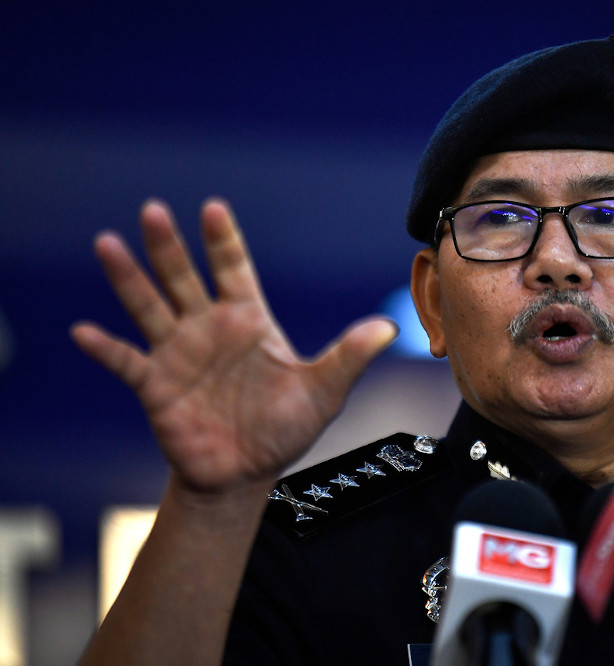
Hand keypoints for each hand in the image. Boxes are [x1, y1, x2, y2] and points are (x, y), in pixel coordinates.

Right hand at [71, 199, 397, 495]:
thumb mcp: (323, 392)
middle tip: (154, 211)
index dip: (222, 240)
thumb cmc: (283, 429)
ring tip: (108, 244)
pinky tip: (83, 331)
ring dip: (129, 279)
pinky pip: (126, 362)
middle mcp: (208, 329)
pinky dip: (106, 348)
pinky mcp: (155, 387)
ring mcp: (178, 355)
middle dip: (169, 246)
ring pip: (149, 307)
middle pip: (184, 277)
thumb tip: (389, 328)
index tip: (212, 207)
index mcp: (248, 322)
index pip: (233, 270)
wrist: (245, 475)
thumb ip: (349, 357)